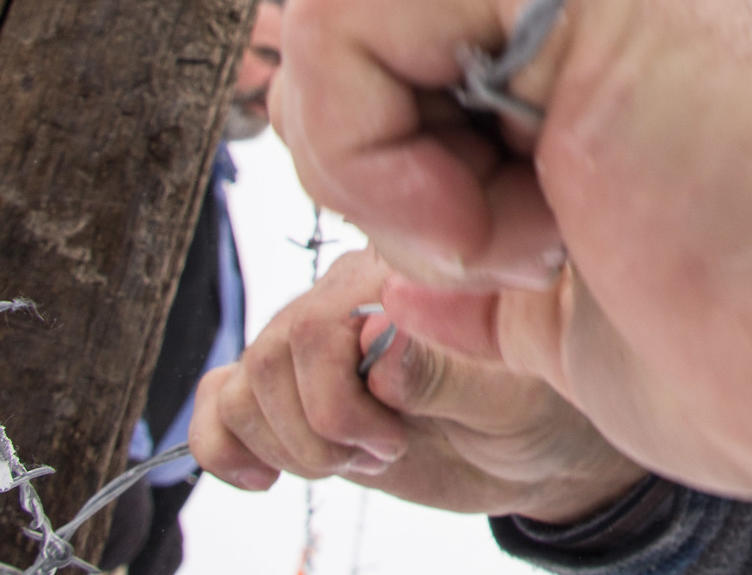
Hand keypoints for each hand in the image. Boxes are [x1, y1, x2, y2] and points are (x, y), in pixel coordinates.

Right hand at [190, 249, 643, 521]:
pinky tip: (266, 476)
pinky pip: (220, 402)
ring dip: (288, 446)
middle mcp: (348, 297)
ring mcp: (314, 344)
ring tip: (356, 458)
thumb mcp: (506, 398)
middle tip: (385, 451)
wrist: (531, 449)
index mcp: (402, 276)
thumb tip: (377, 345)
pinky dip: (223, 447)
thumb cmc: (532, 408)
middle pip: (272, 356)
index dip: (336, 399)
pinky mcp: (292, 391)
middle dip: (317, 430)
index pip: (317, 322)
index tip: (393, 439)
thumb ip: (443, 372)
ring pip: (242, 385)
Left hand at [273, 0, 751, 512]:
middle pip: (339, 58)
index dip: (388, 200)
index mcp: (560, 37)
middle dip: (392, 199)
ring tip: (563, 228)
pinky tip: (545, 208)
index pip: (368, 75)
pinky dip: (396, 162)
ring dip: (408, 192)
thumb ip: (463, 271)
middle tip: (546, 247)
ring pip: (332, 40)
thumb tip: (390, 287)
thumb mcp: (551, 310)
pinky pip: (351, 29)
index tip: (523, 260)